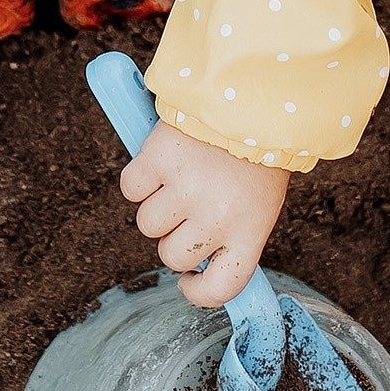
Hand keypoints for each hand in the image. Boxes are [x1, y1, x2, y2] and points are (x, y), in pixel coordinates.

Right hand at [119, 121, 290, 307]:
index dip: (199, 292)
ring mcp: (185, 191)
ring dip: (157, 204)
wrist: (250, 98)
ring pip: (148, 224)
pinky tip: (163, 161)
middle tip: (190, 206)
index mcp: (249, 232)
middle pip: (172, 256)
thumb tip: (198, 264)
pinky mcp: (158, 161)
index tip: (189, 281)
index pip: (220, 288)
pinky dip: (141, 176)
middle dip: (175, 235)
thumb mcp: (258, 202)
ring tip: (181, 177)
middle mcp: (216, 219)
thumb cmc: (254, 153)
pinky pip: (131, 188)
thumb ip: (232, 233)